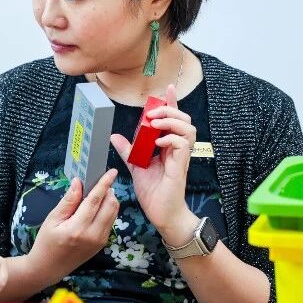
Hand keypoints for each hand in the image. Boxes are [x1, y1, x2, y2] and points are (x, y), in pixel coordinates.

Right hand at [30, 169, 119, 275]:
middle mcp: (93, 235)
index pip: (95, 200)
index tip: (112, 172)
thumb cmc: (46, 242)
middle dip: (108, 191)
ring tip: (96, 195)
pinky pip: (110, 221)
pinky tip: (95, 209)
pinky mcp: (102, 244)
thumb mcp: (52, 219)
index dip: (104, 183)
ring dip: (109, 200)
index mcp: (78, 228)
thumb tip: (78, 182)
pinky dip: (107, 210)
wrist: (48, 268)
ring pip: (113, 213)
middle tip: (98, 184)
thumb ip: (68, 201)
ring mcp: (100, 241)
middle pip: (110, 205)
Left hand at [109, 84, 197, 243]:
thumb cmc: (153, 192)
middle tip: (151, 113)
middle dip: (169, 110)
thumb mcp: (135, 167)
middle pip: (184, 119)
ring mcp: (181, 157)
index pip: (173, 120)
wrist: (161, 213)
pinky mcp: (181, 166)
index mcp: (168, 147)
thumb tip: (114, 136)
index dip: (172, 103)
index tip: (166, 89)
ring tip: (154, 124)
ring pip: (188, 128)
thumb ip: (128, 151)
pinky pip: (182, 144)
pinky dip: (170, 138)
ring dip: (171, 121)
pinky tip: (157, 142)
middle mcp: (178, 149)